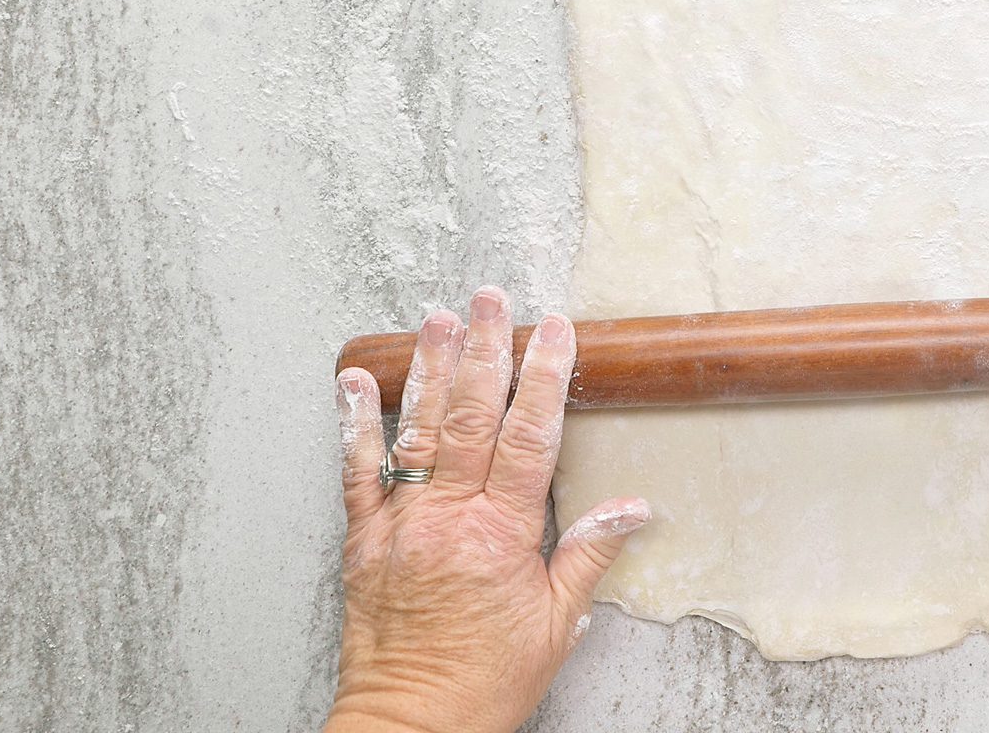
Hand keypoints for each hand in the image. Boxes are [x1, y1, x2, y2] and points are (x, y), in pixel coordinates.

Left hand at [326, 286, 648, 732]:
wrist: (411, 726)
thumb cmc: (485, 682)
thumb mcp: (557, 624)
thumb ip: (587, 555)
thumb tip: (633, 509)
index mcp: (501, 535)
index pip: (529, 437)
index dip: (545, 377)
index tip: (556, 330)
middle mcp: (447, 519)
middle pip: (470, 416)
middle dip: (484, 349)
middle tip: (491, 298)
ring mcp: (400, 525)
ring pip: (417, 430)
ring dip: (430, 368)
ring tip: (438, 317)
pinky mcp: (364, 540)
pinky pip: (357, 471)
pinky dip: (355, 422)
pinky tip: (355, 380)